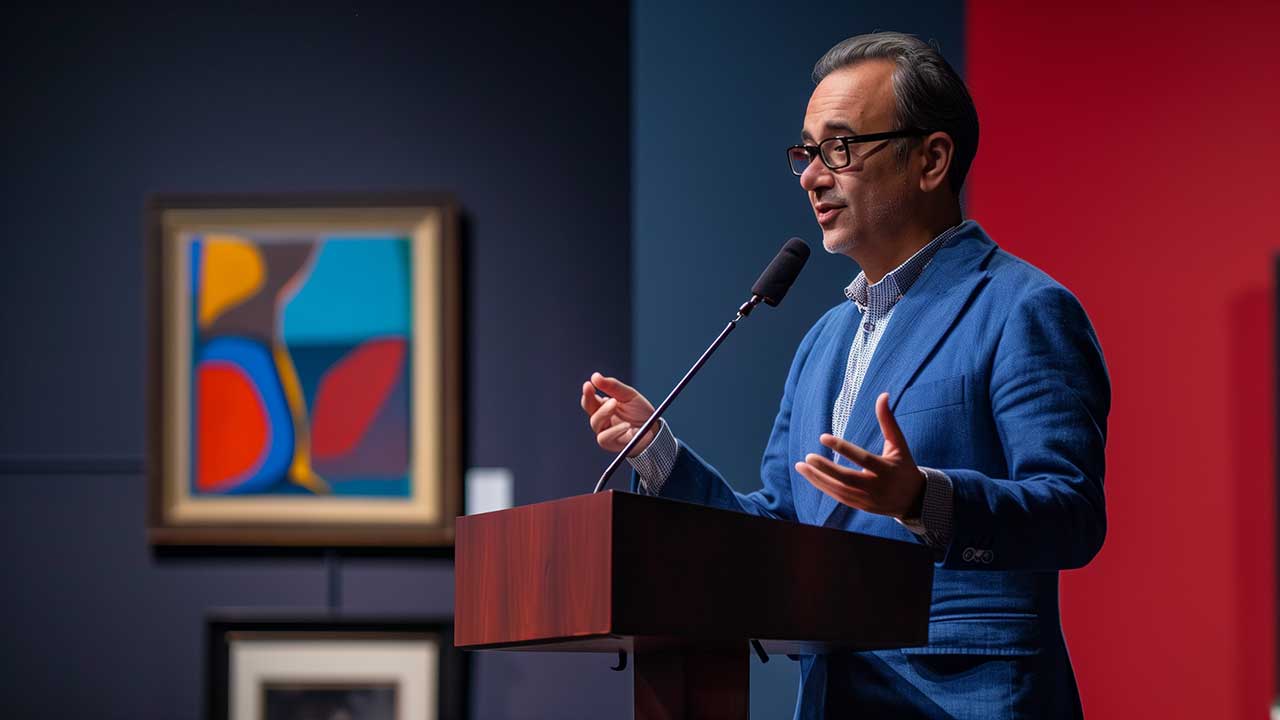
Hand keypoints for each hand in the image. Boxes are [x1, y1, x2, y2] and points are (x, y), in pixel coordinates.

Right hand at [580, 372, 659, 456]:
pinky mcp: (610, 444)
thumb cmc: (641, 413)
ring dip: (603, 412)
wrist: (654, 431)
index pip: (590, 399)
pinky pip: (605, 437)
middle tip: (602, 392)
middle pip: (589, 409)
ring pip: (595, 422)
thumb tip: (595, 376)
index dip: (587, 392)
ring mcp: (604, 431)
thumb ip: (613, 386)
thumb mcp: (629, 395)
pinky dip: (615, 430)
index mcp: (604, 406)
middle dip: (591, 399)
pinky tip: (626, 426)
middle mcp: (602, 419)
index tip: (588, 384)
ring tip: (615, 404)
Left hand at [794, 392, 924, 518]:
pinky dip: (824, 487)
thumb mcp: (899, 444)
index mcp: (886, 469)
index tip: (823, 437)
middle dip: (826, 469)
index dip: (842, 448)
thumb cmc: (904, 466)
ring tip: (800, 466)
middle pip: (847, 479)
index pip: (862, 458)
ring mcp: (868, 499)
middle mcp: (877, 486)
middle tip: (808, 457)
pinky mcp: (862, 507)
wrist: (915, 499)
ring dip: (818, 479)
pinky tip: (811, 476)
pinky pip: (839, 497)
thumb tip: (883, 395)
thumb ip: (888, 421)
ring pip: (839, 490)